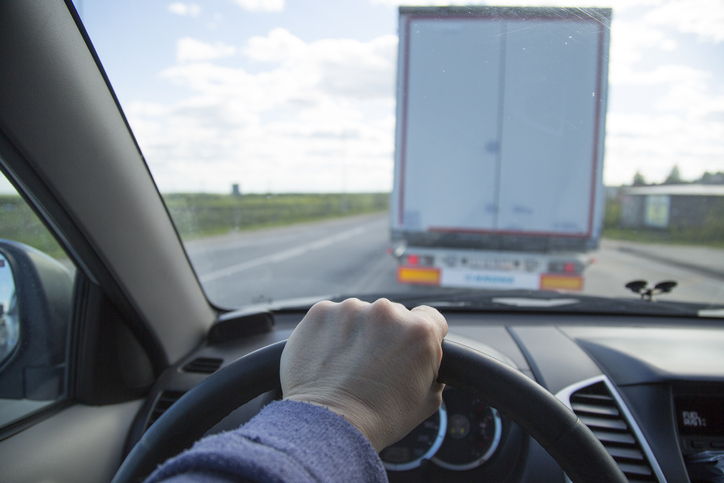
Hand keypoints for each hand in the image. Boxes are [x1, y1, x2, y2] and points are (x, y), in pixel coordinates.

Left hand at [280, 298, 447, 451]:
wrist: (328, 426)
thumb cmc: (378, 419)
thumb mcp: (428, 400)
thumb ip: (431, 368)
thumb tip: (428, 359)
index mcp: (419, 331)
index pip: (431, 318)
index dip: (422, 336)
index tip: (409, 347)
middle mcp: (386, 312)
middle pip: (393, 316)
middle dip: (386, 335)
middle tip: (375, 365)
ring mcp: (351, 310)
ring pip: (360, 315)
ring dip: (358, 333)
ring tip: (347, 366)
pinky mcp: (321, 313)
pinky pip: (332, 318)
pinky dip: (330, 334)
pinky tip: (329, 360)